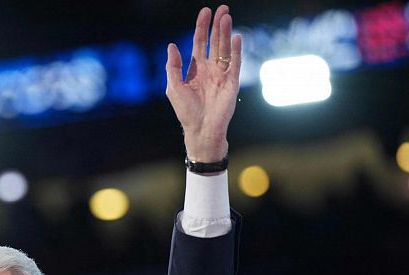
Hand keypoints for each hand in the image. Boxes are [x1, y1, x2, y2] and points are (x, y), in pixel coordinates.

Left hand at [165, 5, 241, 161]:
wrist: (201, 129)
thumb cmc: (185, 111)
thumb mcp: (173, 87)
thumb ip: (173, 66)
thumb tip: (172, 45)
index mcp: (196, 69)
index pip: (200, 42)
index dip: (202, 27)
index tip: (205, 12)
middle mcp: (210, 69)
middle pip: (214, 42)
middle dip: (217, 25)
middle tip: (222, 9)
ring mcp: (222, 74)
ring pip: (225, 49)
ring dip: (226, 33)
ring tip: (227, 17)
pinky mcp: (231, 83)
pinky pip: (234, 63)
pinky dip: (235, 51)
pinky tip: (236, 37)